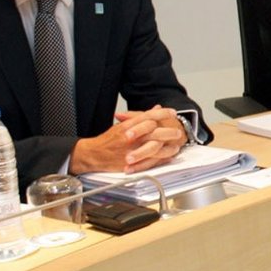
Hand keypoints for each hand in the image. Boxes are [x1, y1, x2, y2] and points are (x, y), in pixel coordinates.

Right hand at [69, 105, 187, 173]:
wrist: (93, 154)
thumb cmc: (107, 140)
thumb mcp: (123, 124)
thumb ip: (141, 117)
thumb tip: (157, 108)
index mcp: (128, 125)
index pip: (148, 116)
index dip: (162, 114)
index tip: (172, 113)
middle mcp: (130, 136)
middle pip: (154, 131)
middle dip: (168, 131)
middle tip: (178, 131)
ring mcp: (130, 150)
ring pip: (154, 146)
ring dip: (168, 146)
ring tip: (176, 144)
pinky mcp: (131, 163)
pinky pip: (150, 160)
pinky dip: (161, 158)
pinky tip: (169, 156)